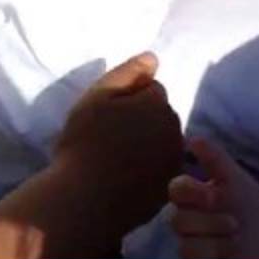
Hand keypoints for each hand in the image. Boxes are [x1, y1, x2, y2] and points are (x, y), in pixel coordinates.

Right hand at [53, 53, 182, 229]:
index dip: (128, 99)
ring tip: (117, 157)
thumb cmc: (84, 144)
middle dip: (143, 119)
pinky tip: (126, 177)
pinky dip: (149, 168)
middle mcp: (175, 131)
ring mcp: (174, 162)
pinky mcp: (169, 188)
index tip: (108, 116)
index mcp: (159, 105)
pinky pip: (162, 168)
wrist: (83, 200)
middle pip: (161, 115)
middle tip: (111, 136)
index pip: (151, 89)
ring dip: (148, 143)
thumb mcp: (97, 97)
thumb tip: (153, 58)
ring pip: (163, 141)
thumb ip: (127, 73)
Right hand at [169, 138, 258, 258]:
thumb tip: (192, 139)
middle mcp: (185, 218)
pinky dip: (216, 256)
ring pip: (185, 245)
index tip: (216, 195)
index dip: (192, 192)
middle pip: (179, 220)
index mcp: (191, 195)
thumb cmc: (248, 203)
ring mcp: (189, 242)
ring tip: (236, 237)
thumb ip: (215, 158)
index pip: (176, 189)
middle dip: (212, 221)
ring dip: (216, 241)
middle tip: (235, 222)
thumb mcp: (235, 178)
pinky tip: (232, 251)